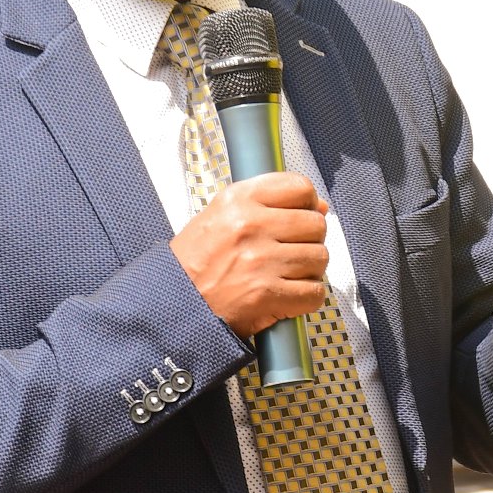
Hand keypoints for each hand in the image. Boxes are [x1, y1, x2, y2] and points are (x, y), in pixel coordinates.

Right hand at [171, 172, 330, 335]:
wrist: (172, 304)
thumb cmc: (195, 264)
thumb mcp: (220, 217)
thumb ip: (268, 205)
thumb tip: (320, 206)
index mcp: (238, 200)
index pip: (299, 188)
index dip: (307, 204)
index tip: (301, 215)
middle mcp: (251, 226)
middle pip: (316, 225)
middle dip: (310, 241)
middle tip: (291, 252)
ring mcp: (261, 260)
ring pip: (320, 258)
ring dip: (309, 270)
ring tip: (286, 275)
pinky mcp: (267, 294)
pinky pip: (314, 292)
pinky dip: (307, 298)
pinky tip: (288, 296)